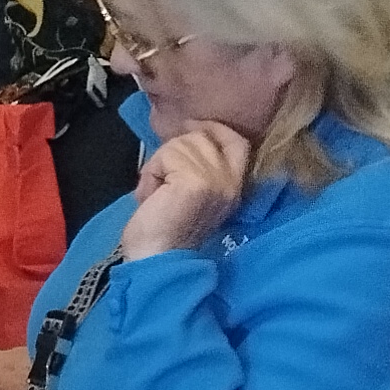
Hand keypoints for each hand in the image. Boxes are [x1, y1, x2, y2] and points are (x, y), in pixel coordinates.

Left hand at [114, 118, 255, 259]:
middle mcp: (231, 183)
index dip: (214, 129)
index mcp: (234, 188)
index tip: (191, 128)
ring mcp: (216, 181)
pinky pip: (167, 155)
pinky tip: (151, 195)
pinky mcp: (195, 182)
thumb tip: (185, 137)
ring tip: (157, 192)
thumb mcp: (195, 193)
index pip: (239, 142)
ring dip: (160, 164)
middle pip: (203, 136)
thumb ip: (200, 167)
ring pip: (181, 143)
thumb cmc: (166, 230)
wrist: (157, 261)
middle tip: (162, 179)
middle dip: (175, 150)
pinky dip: (152, 172)